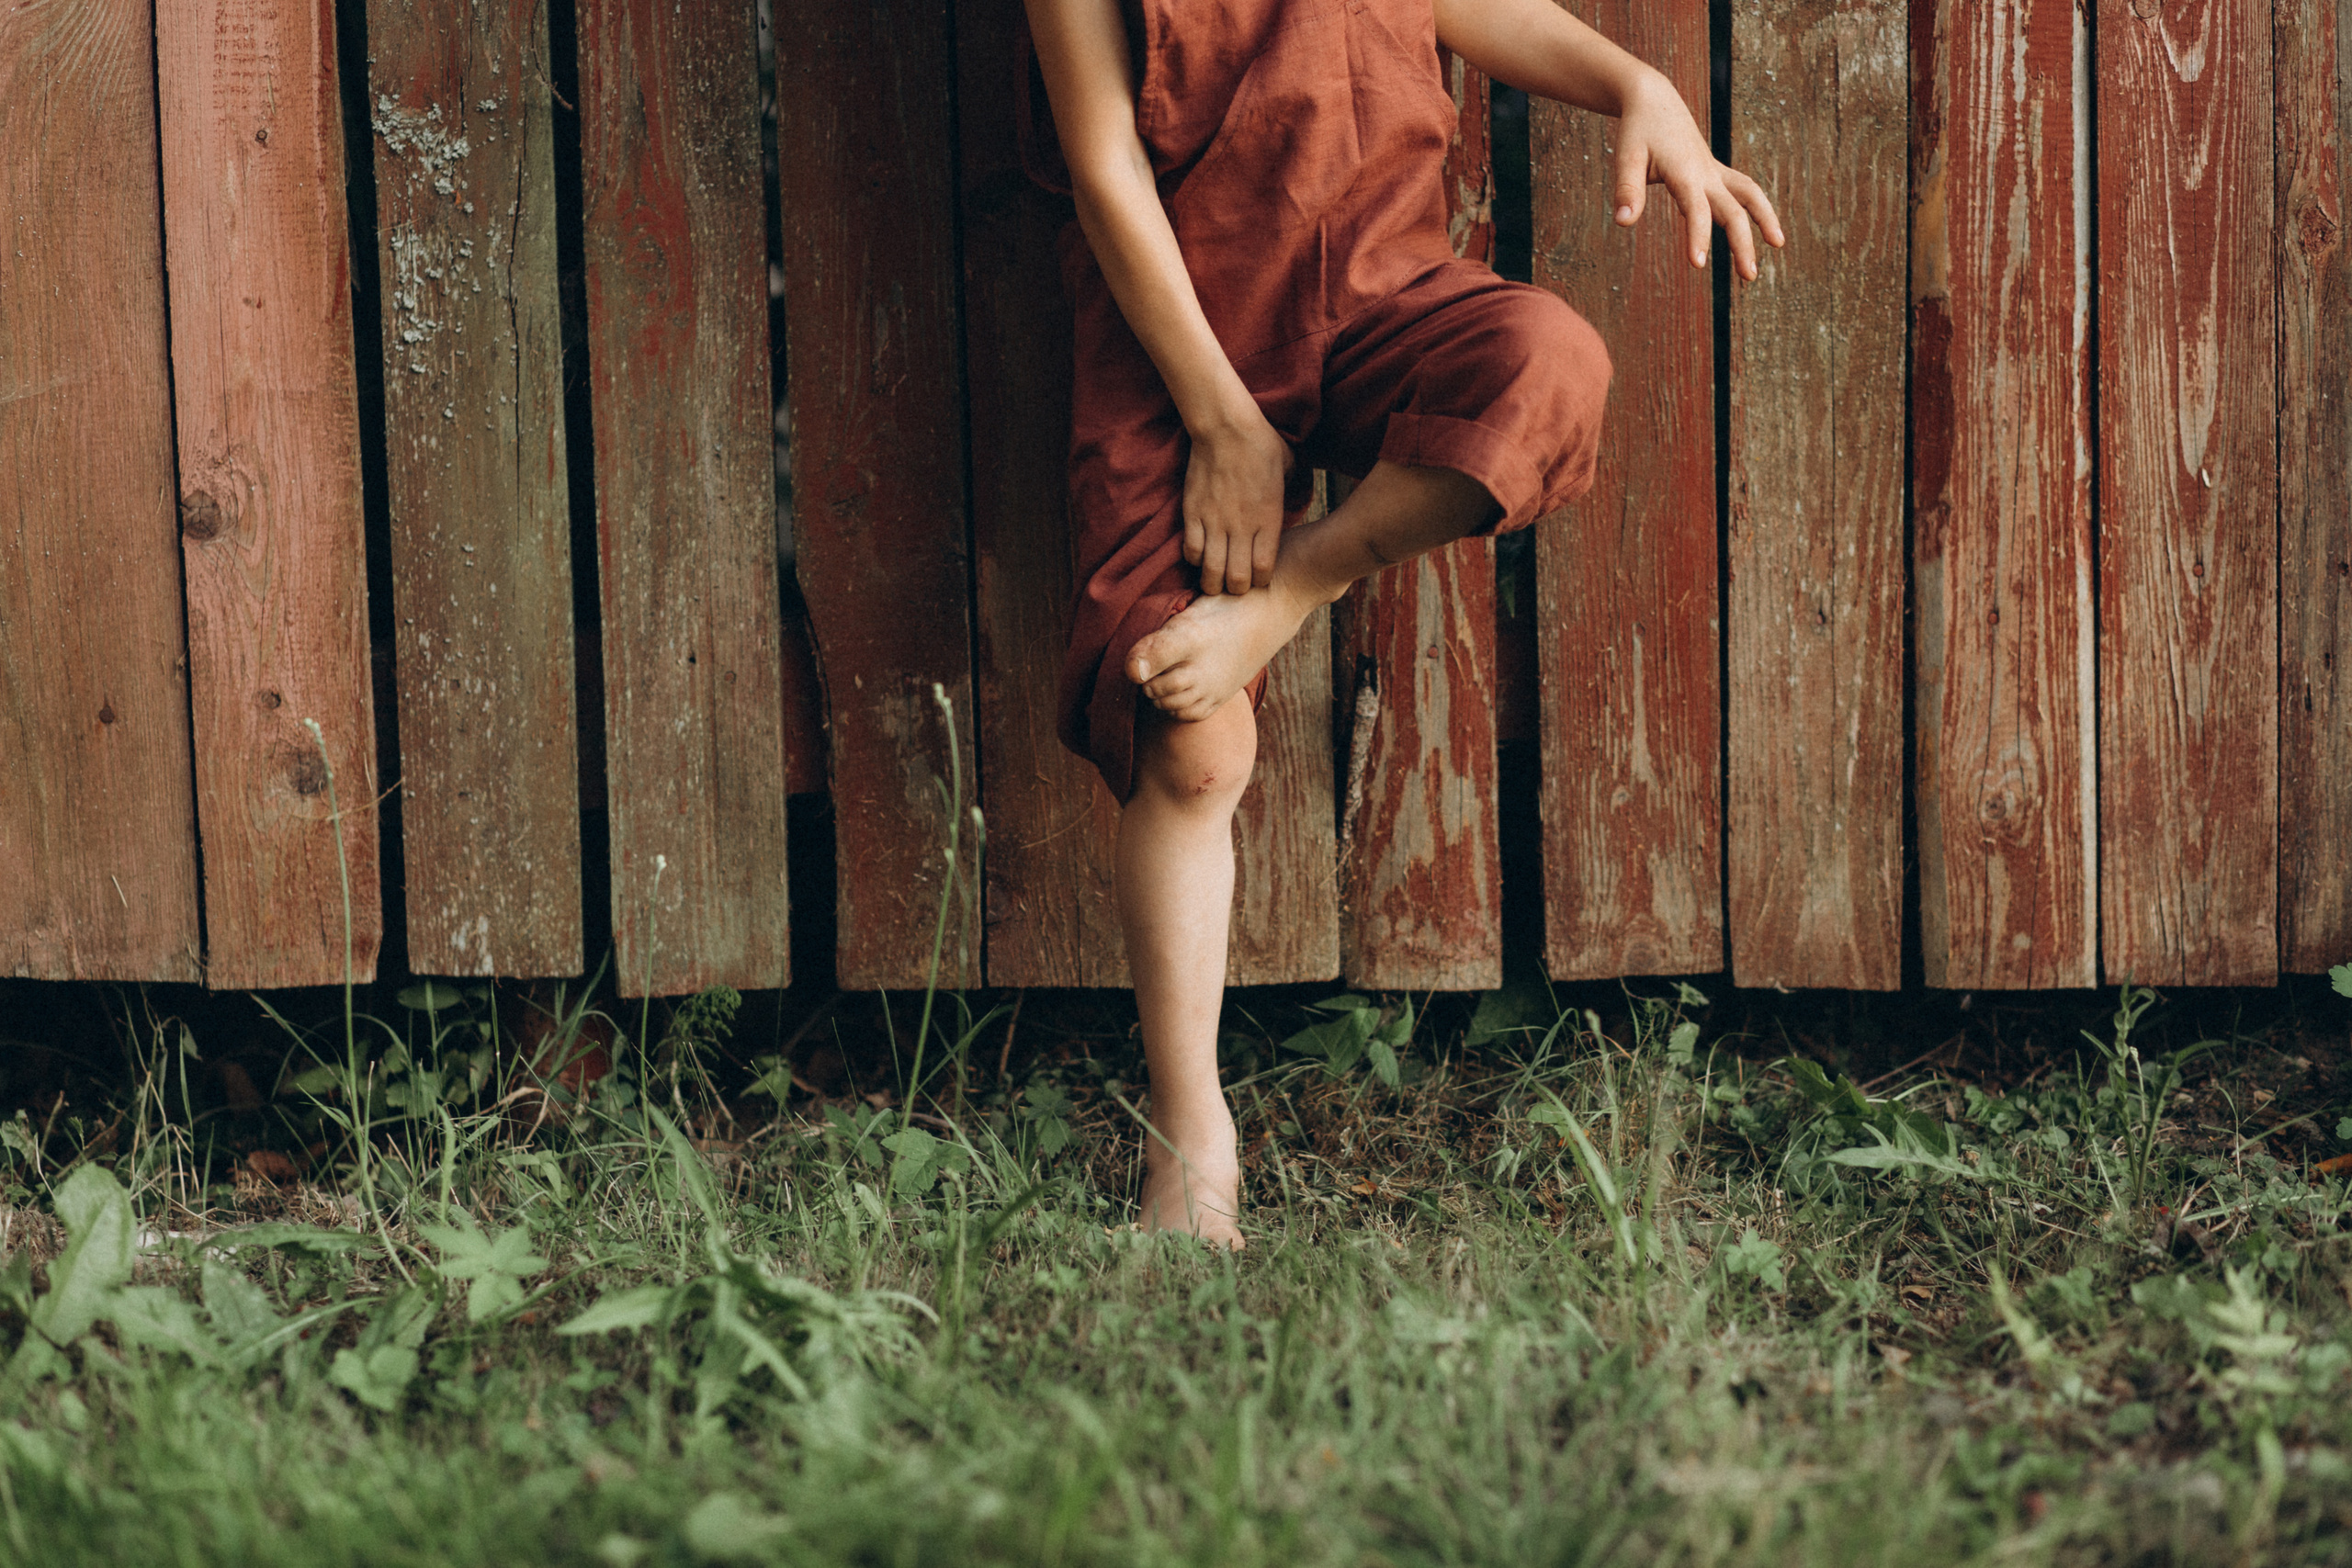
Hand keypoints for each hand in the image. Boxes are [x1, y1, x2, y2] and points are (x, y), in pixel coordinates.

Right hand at [1180, 409, 1289, 595]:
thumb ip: (1291, 495)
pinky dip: (1195, 559)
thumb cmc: (1262, 445)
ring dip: (1213, 581)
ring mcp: (1214, 522)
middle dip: (1237, 588)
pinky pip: (1190, 550)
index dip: (1261, 581)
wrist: (1226, 427)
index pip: (1264, 571)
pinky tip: (1201, 554)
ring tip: (1215, 578)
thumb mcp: (1290, 470)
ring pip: (1210, 571)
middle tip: (1235, 583)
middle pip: (1237, 580)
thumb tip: (1296, 503)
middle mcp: (1241, 527)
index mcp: (1268, 520)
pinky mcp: (1192, 513)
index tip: (1259, 577)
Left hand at [1613, 70, 1784, 279]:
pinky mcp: (1715, 173)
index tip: (1698, 264)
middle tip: (1749, 277)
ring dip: (1765, 218)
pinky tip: (1758, 233)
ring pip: (1749, 194)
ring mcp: (1715, 172)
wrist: (1655, 101)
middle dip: (1743, 243)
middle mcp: (1707, 172)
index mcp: (1685, 172)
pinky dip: (1755, 209)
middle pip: (1734, 209)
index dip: (1698, 236)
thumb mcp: (1626, 157)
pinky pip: (1743, 191)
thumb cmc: (1638, 131)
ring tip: (1778, 245)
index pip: (1696, 209)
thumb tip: (1624, 222)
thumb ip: (1626, 189)